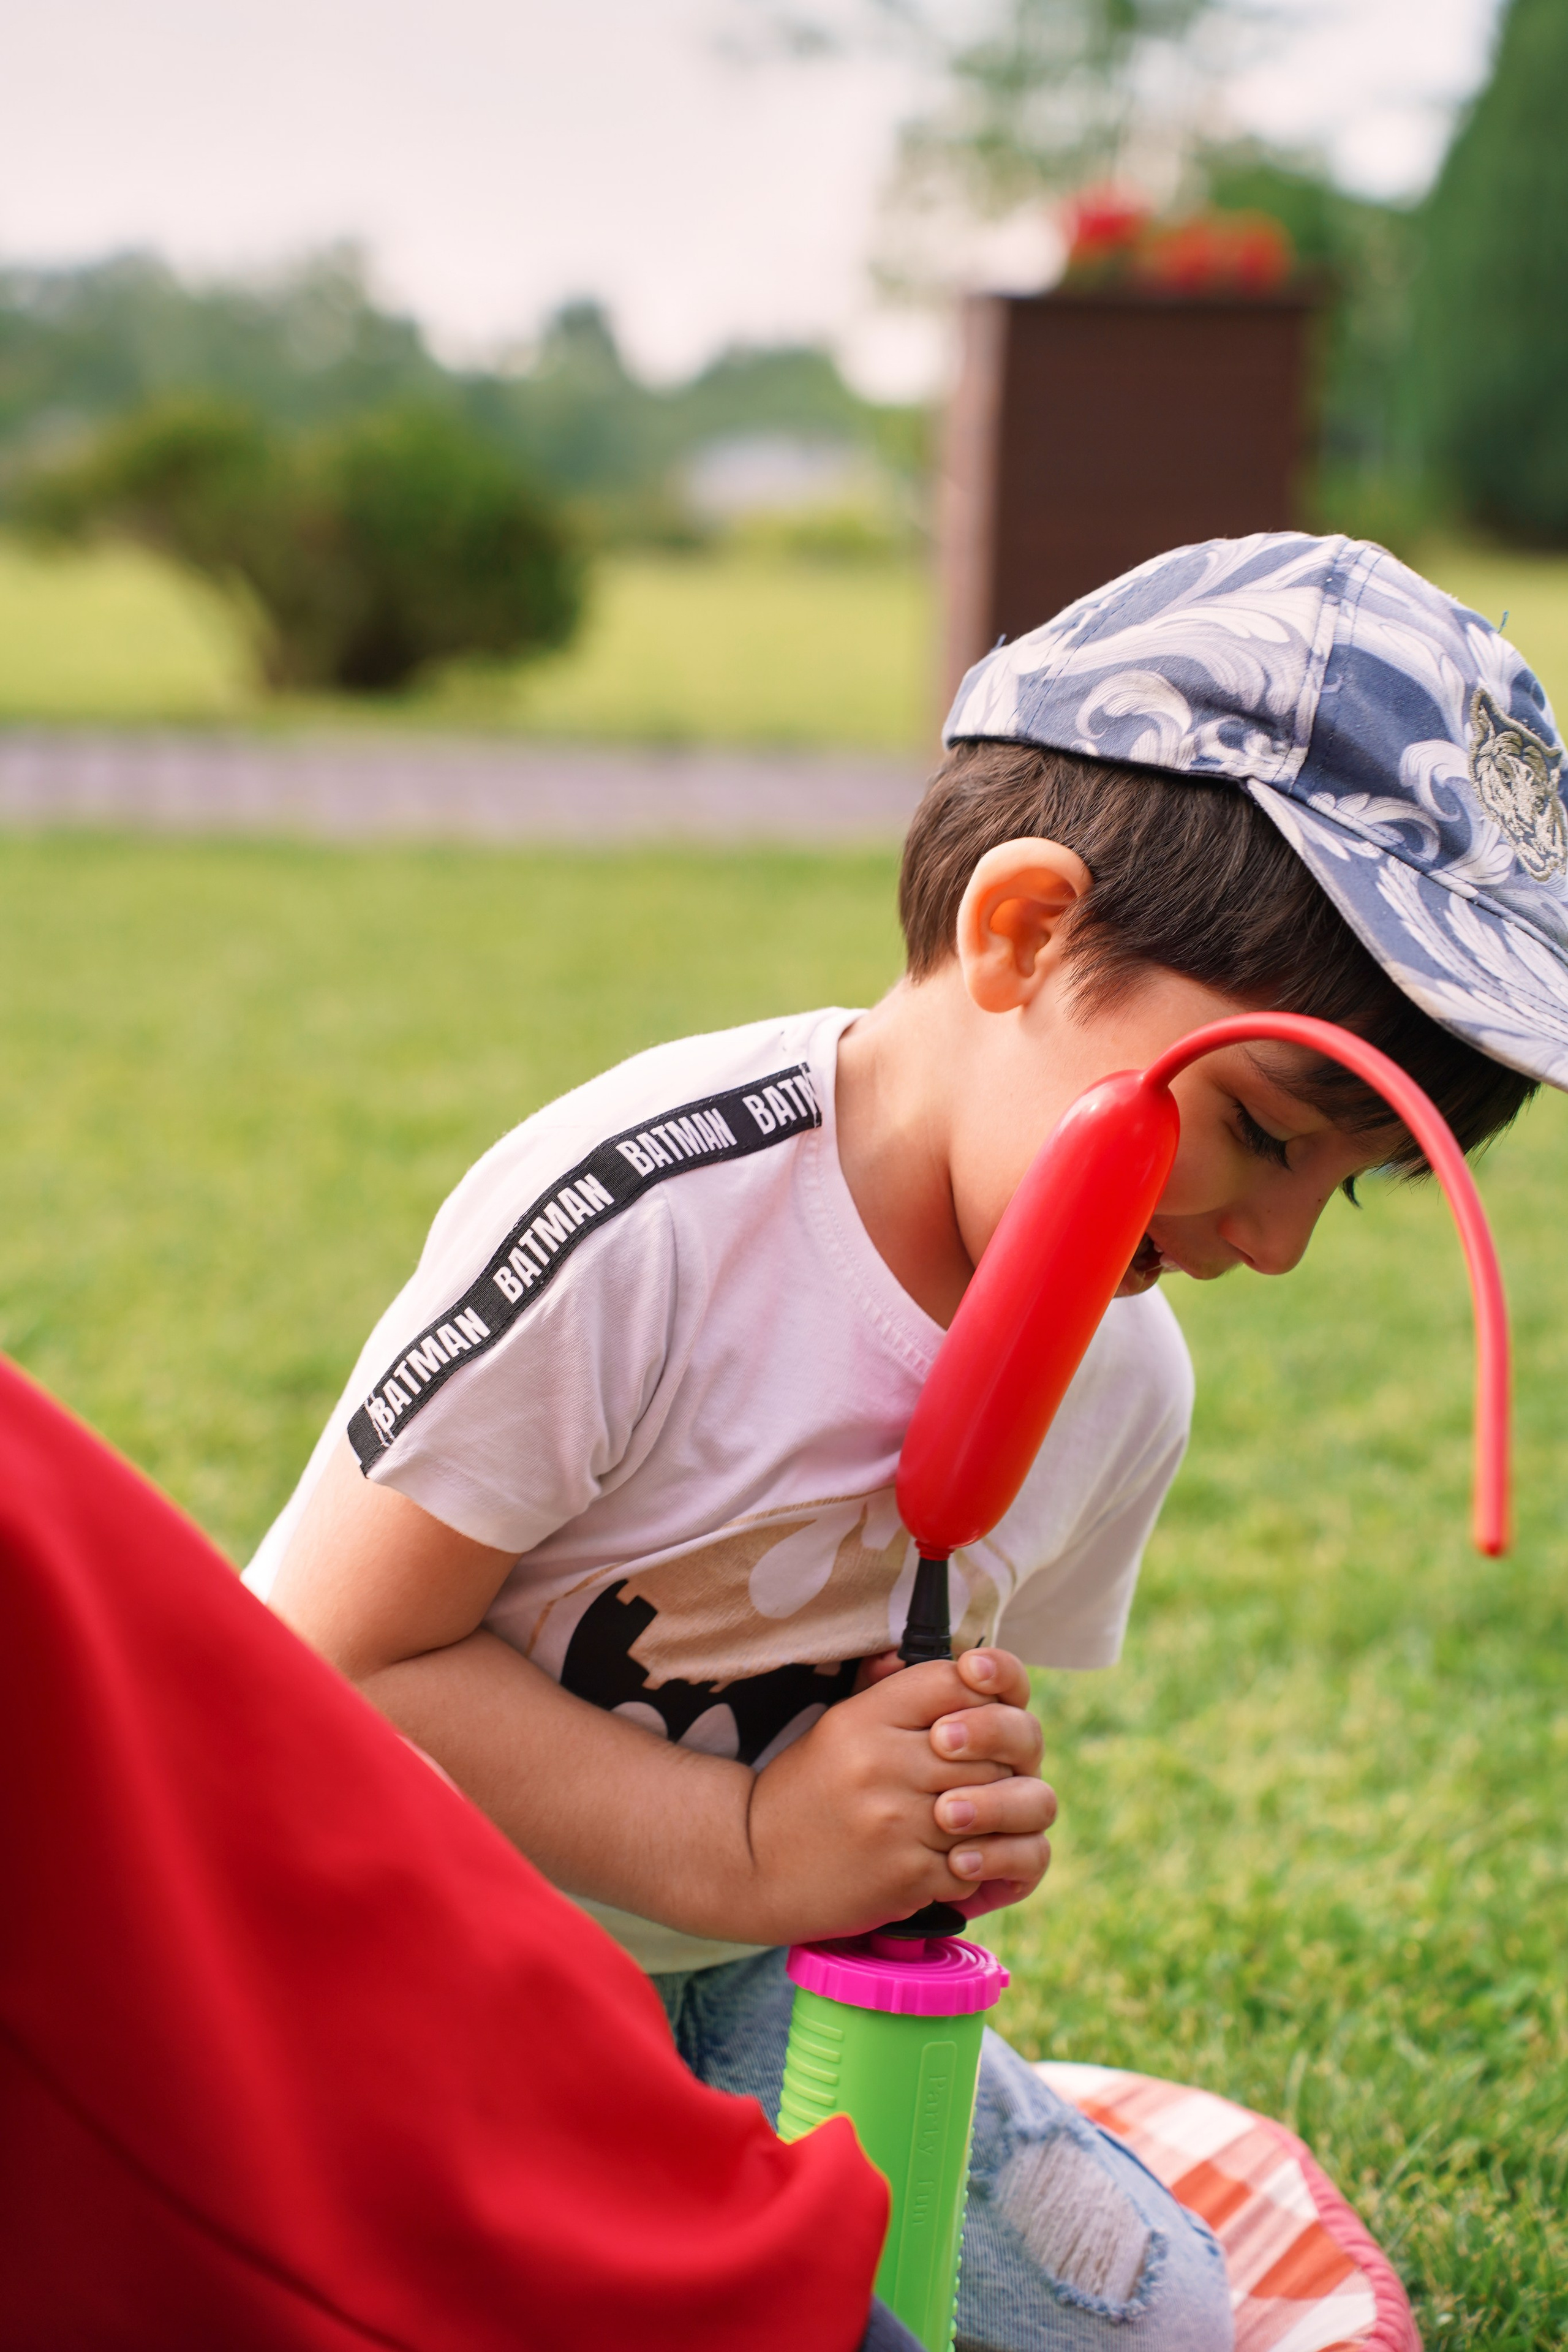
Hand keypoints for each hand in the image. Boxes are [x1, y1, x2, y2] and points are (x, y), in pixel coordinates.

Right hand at [744, 1646, 1054, 1945]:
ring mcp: (897, 1822)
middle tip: (979, 1773)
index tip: (972, 1717)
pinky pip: (976, 1861)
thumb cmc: (807, 1789)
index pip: (953, 1680)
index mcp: (864, 1718)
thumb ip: (895, 1690)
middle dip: (993, 1761)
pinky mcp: (908, 1875)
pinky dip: (972, 1863)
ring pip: (992, 1803)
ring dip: (989, 1814)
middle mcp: (882, 1764)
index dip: (980, 1694)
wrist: (755, 1865)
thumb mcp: (839, 1725)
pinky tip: (948, 1858)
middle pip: (989, 1745)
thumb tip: (960, 1659)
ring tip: (969, 1816)